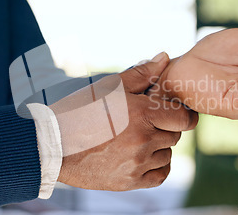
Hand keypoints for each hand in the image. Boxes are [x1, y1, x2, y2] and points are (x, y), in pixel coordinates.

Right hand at [53, 53, 197, 190]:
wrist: (53, 144)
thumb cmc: (80, 111)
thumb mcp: (110, 87)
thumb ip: (142, 73)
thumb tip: (165, 57)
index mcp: (142, 113)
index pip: (184, 118)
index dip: (182, 114)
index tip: (175, 113)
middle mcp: (143, 140)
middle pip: (174, 135)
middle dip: (164, 127)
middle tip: (144, 123)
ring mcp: (137, 163)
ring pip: (166, 154)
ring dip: (158, 146)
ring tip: (135, 139)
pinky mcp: (129, 181)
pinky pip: (159, 175)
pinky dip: (156, 166)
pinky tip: (141, 156)